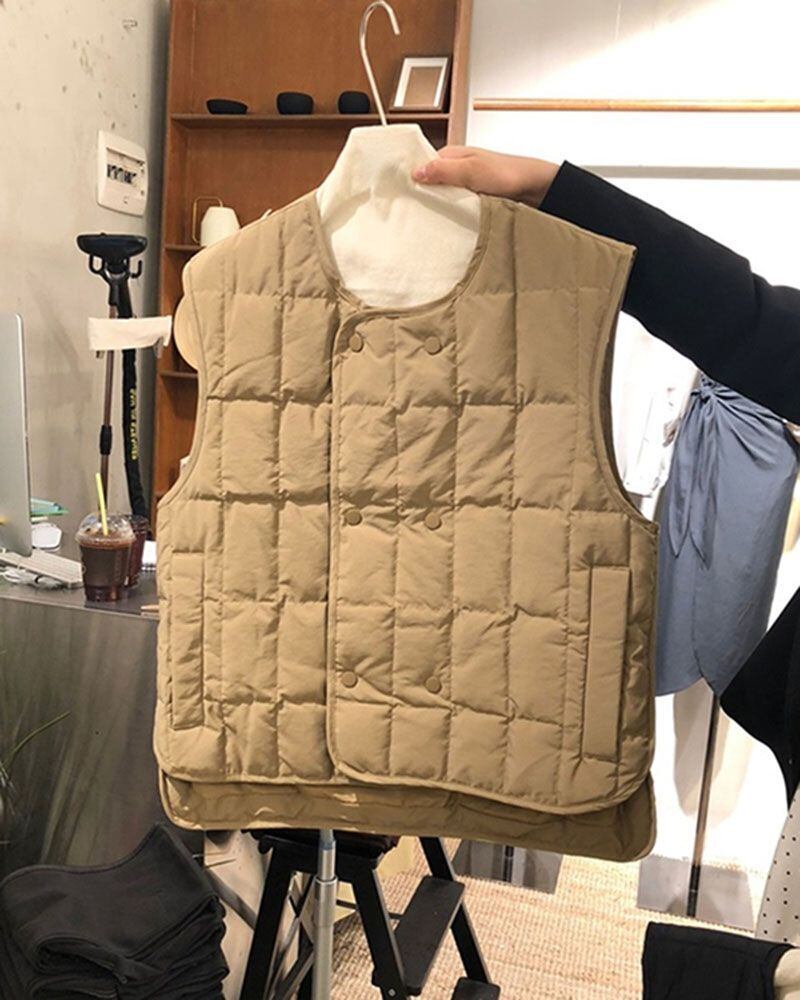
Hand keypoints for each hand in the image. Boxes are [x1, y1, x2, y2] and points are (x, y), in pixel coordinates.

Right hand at [412, 146, 559, 207]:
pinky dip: (452, 215)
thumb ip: (443, 170)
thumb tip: (416, 172)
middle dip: (424, 197)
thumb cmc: (507, 173)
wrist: (534, 188)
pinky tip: (448, 224)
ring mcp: (465, 186)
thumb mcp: (471, 169)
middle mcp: (457, 169)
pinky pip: (456, 208)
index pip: (423, 166)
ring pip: (444, 198)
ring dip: (440, 208)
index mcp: (452, 156)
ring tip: (428, 221)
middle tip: (414, 213)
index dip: (413, 180)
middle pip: (432, 184)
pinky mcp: (473, 200)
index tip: (402, 196)